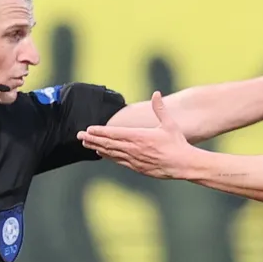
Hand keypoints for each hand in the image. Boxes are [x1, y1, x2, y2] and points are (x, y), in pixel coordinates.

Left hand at [78, 91, 195, 178]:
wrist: (183, 165)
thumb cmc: (177, 144)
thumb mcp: (169, 124)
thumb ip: (160, 109)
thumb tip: (156, 93)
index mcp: (140, 137)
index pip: (114, 133)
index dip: (100, 131)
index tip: (88, 129)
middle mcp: (134, 149)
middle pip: (108, 144)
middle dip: (93, 139)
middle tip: (79, 135)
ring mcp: (135, 160)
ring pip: (111, 153)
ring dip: (97, 148)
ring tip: (86, 144)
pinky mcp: (137, 168)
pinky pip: (119, 161)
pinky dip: (109, 157)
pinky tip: (102, 154)